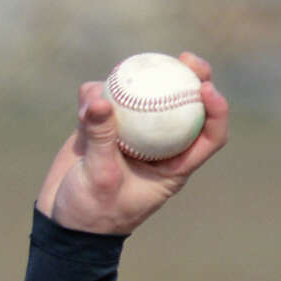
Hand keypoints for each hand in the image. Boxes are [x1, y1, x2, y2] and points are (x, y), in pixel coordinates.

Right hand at [35, 52, 228, 234]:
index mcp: (174, 166)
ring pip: (145, 98)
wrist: (64, 221)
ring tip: (131, 68)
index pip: (208, 137)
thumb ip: (101, 138)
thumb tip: (101, 98)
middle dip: (191, 79)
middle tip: (187, 59)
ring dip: (140, 81)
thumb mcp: (100, 178)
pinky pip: (105, 100)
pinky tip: (89, 94)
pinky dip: (97, 92)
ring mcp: (131, 135)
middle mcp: (158, 147)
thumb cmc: (93, 211)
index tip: (207, 88)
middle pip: (184, 108)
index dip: (216, 112)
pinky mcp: (103, 127)